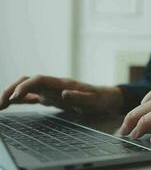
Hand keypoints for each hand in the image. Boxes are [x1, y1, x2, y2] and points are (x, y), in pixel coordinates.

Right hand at [0, 75, 122, 114]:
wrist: (106, 99)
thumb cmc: (100, 100)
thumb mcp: (94, 101)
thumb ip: (80, 97)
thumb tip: (63, 93)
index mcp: (63, 83)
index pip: (40, 79)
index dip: (26, 86)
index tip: (16, 96)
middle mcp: (54, 85)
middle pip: (28, 81)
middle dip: (12, 89)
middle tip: (0, 102)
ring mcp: (52, 91)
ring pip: (27, 88)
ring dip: (13, 94)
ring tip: (0, 105)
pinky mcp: (52, 98)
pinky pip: (32, 96)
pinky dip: (20, 99)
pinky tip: (10, 104)